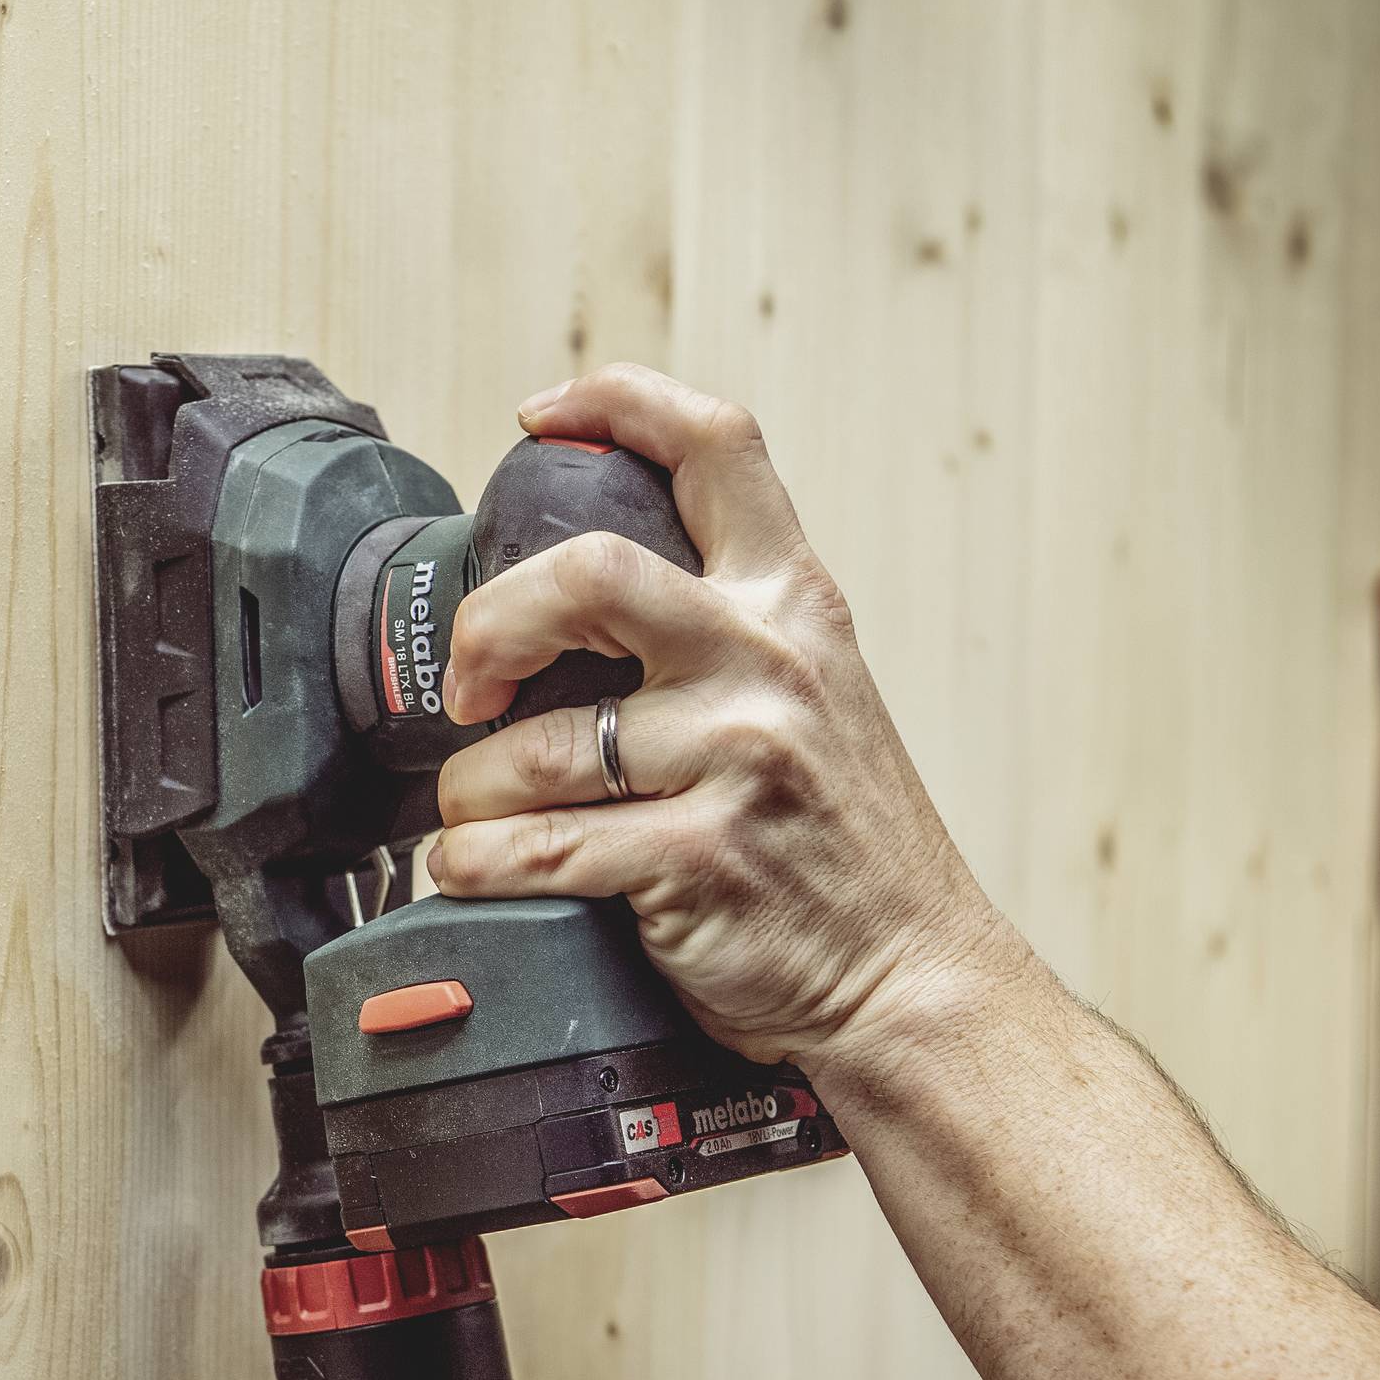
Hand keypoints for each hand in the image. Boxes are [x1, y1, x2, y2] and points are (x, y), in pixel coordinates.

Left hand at [424, 363, 1021, 1072]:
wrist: (911, 978)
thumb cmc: (843, 847)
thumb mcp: (816, 698)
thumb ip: (724, 635)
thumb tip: (575, 598)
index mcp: (793, 606)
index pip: (716, 446)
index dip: (616, 402)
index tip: (540, 418)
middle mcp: (767, 664)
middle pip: (589, 572)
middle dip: (490, 622)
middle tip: (468, 685)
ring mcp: (736, 760)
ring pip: (536, 745)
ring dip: (471, 790)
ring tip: (475, 815)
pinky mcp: (698, 859)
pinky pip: (537, 849)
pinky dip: (478, 863)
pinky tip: (477, 868)